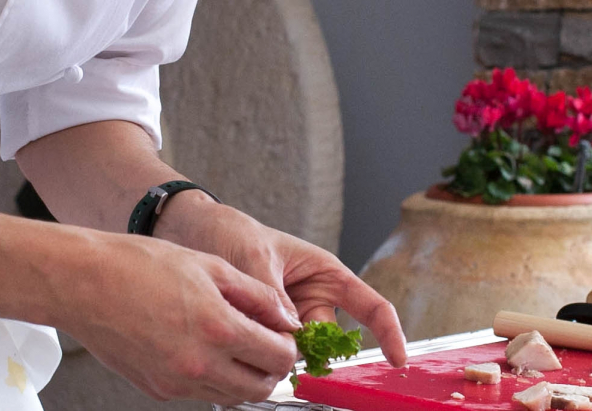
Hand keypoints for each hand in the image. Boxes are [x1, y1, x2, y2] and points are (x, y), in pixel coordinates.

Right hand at [55, 231, 300, 405]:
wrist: (83, 281)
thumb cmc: (138, 265)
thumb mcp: (208, 266)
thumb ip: (256, 295)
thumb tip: (287, 318)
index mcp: (218, 328)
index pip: (279, 357)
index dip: (288, 344)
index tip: (281, 331)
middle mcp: (199, 364)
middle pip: (261, 387)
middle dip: (271, 366)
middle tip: (264, 342)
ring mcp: (176, 382)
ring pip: (232, 395)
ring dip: (243, 376)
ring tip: (233, 344)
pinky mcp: (157, 389)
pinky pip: (199, 392)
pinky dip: (210, 377)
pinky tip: (199, 347)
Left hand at [157, 197, 407, 368]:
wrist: (194, 233)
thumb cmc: (232, 231)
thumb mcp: (254, 256)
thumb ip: (273, 295)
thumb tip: (290, 334)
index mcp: (325, 272)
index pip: (371, 306)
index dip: (389, 333)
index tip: (397, 360)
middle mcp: (313, 298)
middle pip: (330, 339)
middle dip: (312, 349)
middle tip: (280, 343)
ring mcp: (291, 316)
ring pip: (301, 350)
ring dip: (281, 349)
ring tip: (246, 325)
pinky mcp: (268, 329)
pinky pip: (275, 350)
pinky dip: (262, 350)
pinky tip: (238, 336)